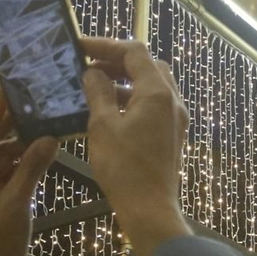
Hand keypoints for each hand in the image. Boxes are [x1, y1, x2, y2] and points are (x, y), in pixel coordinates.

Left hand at [0, 86, 55, 255]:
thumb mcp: (15, 206)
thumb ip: (31, 169)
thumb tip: (49, 138)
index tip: (5, 86)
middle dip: (12, 125)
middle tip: (33, 96)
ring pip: (3, 158)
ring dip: (24, 145)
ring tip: (46, 121)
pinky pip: (11, 174)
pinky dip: (26, 164)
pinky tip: (45, 148)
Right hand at [80, 38, 189, 255]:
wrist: (150, 209)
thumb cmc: (124, 167)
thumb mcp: (103, 126)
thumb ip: (98, 93)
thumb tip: (93, 73)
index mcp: (157, 92)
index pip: (134, 52)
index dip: (106, 45)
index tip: (80, 48)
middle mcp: (172, 100)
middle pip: (147, 66)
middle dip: (118, 61)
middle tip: (89, 66)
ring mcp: (176, 118)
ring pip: (151, 86)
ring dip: (124, 82)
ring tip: (94, 88)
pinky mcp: (172, 134)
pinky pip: (153, 105)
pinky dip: (132, 100)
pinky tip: (109, 112)